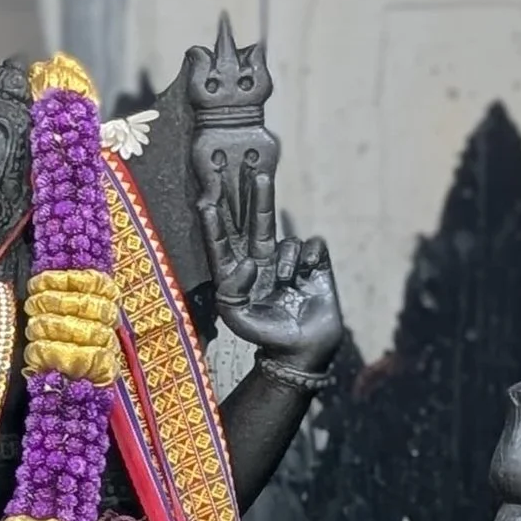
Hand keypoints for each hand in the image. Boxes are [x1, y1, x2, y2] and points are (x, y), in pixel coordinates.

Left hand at [204, 164, 342, 369]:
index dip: (215, 222)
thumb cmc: (263, 334)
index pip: (223, 241)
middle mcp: (261, 260)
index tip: (207, 202)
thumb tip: (249, 261)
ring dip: (286, 259)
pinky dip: (307, 258)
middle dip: (253, 196)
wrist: (299, 350)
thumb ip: (232, 288)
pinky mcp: (314, 263)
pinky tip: (304, 276)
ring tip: (285, 282)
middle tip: (251, 170)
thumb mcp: (236, 315)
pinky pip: (311, 245)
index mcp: (237, 271)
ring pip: (287, 238)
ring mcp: (288, 260)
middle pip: (256, 221)